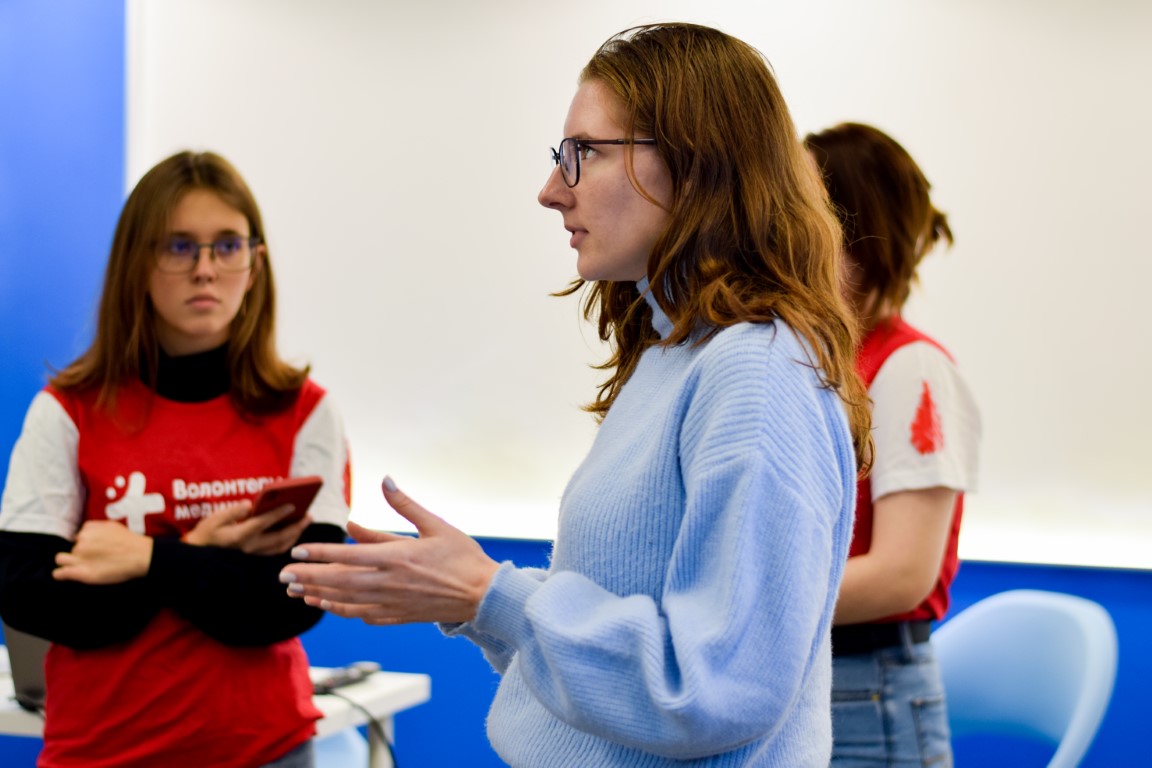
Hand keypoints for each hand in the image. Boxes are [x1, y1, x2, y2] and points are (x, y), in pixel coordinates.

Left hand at [54, 520, 152, 584]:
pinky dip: (60, 574)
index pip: (78, 537)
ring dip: (68, 562)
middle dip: (80, 553)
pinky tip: (62, 575)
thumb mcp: (112, 525)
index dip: (86, 543)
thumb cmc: (129, 541)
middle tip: (94, 559)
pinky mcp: (81, 573)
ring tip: (78, 566)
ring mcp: (80, 559)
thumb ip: (95, 527)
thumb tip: (82, 533)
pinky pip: (60, 573)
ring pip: (62, 559)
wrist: (140, 555)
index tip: (94, 549)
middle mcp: (81, 544)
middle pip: (73, 548)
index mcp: (87, 532)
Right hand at [184, 500, 310, 554]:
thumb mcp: (214, 519)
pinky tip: (293, 532)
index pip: (264, 523)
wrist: (197, 556)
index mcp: (240, 536)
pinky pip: (275, 551)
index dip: (279, 513)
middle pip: (279, 538)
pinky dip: (287, 542)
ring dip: (295, 535)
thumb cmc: (206, 533)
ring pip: (280, 547)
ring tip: (304, 522)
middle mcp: (249, 547)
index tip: (293, 504)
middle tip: (309, 515)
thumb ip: (233, 512)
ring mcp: (253, 555)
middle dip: (296, 527)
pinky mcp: (254, 559)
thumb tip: (250, 505)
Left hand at [279, 477, 500, 624]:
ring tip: (295, 591)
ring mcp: (392, 603)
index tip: (295, 552)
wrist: (484, 595)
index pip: (346, 556)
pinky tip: (328, 605)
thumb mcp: (436, 525)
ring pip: (346, 601)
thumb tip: (385, 481)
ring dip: (318, 595)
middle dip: (307, 577)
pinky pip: (362, 616)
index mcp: (397, 557)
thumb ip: (405, 506)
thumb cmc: (463, 557)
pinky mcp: (399, 616)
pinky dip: (341, 610)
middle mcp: (389, 583)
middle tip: (282, 575)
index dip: (318, 555)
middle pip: (338, 581)